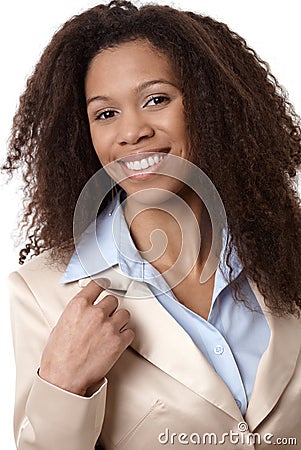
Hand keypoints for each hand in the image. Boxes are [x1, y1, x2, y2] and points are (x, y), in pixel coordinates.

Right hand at [39, 280, 134, 395]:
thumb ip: (76, 314)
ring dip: (120, 321)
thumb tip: (85, 311)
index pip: (97, 284)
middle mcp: (95, 313)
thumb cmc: (58, 357)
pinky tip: (116, 342)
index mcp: (78, 306)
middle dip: (110, 309)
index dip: (102, 285)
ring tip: (111, 331)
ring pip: (125, 314)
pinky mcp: (118, 342)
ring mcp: (109, 327)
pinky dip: (125, 337)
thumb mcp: (60, 326)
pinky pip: (130, 332)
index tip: (105, 285)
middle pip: (113, 300)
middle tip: (105, 318)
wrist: (63, 379)